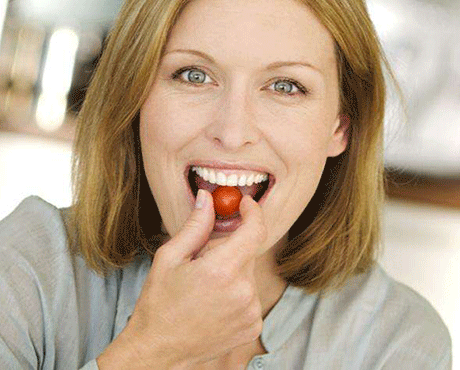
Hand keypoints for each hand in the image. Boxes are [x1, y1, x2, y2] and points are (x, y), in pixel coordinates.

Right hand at [97, 190, 266, 369]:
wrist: (158, 351)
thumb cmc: (159, 302)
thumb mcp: (170, 257)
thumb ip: (195, 225)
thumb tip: (207, 198)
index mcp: (222, 270)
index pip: (255, 230)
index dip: (253, 212)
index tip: (246, 204)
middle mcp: (243, 292)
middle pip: (248, 251)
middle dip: (229, 246)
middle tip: (203, 259)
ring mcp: (251, 312)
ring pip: (248, 272)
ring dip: (232, 270)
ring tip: (205, 286)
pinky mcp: (253, 325)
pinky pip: (250, 294)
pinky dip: (236, 290)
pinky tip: (214, 301)